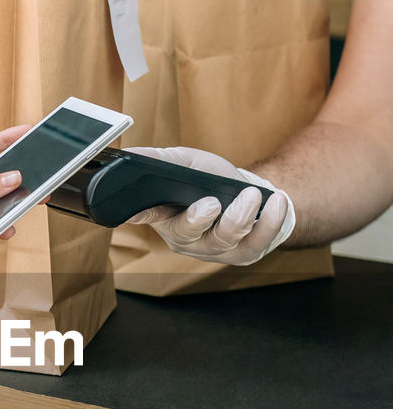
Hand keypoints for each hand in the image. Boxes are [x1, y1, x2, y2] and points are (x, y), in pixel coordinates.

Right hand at [124, 146, 293, 265]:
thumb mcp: (183, 162)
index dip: (141, 215)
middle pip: (189, 235)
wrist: (240, 193)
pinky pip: (256, 244)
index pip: (146, 215)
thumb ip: (160, 159)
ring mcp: (214, 250)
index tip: (135, 213)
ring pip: (224, 240)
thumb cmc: (206, 179)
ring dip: (241, 216)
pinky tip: (277, 202)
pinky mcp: (243, 254)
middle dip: (199, 219)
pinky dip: (270, 223)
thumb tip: (131, 154)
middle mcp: (186, 240)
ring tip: (252, 194)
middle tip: (212, 202)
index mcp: (164, 217)